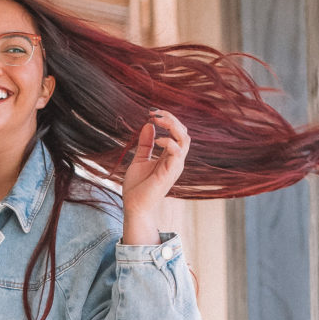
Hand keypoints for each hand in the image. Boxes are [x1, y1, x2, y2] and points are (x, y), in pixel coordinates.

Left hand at [120, 110, 189, 242]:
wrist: (133, 206)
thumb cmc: (137, 187)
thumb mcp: (140, 159)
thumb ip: (145, 143)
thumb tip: (148, 125)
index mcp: (170, 156)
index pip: (177, 132)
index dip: (167, 119)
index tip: (151, 113)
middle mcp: (176, 160)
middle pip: (183, 132)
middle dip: (170, 118)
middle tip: (153, 113)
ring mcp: (175, 166)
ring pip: (184, 139)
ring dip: (172, 125)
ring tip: (157, 120)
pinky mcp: (170, 172)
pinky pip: (177, 152)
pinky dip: (169, 142)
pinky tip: (157, 140)